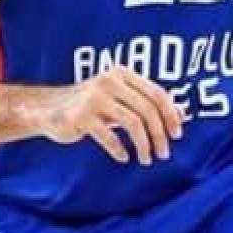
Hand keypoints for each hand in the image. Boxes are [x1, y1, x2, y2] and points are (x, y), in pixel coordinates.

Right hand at [36, 65, 183, 165]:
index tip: (177, 134)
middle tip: (164, 153)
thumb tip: (183, 114)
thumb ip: (146, 104)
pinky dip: (120, 150)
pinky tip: (124, 157)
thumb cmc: (92, 106)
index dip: (171, 115)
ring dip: (144, 145)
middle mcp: (110, 82)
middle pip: (148, 110)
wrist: (49, 109)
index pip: (157, 93)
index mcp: (122, 74)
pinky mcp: (81, 117)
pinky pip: (110, 137)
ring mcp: (95, 98)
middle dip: (160, 134)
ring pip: (133, 123)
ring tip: (147, 158)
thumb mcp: (120, 99)